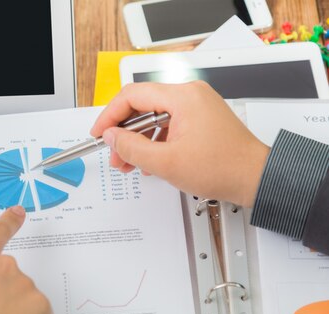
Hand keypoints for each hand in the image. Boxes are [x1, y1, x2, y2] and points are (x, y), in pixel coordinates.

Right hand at [91, 81, 269, 206]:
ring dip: (138, 140)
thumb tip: (112, 137)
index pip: (132, 96)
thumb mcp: (165, 162)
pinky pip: (168, 124)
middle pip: (142, 106)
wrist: (255, 178)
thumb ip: (131, 147)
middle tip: (114, 154)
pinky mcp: (200, 118)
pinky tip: (148, 160)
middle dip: (123, 132)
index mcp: (183, 97)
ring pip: (153, 117)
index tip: (99, 133)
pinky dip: (154, 141)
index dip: (109, 115)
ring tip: (129, 162)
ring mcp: (197, 106)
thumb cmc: (223, 168)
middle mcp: (191, 95)